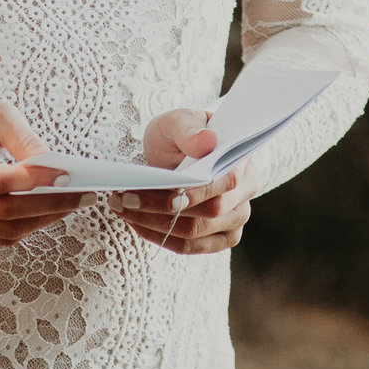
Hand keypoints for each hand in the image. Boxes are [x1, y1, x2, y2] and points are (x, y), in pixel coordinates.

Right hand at [0, 93, 85, 246]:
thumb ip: (25, 139)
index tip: (67, 176)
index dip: (32, 182)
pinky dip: (24, 228)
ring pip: (2, 230)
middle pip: (2, 211)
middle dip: (50, 205)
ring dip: (42, 220)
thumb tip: (54, 167)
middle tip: (84, 196)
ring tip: (72, 205)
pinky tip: (45, 213)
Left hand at [116, 106, 253, 256]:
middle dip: (162, 208)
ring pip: (196, 233)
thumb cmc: (182, 133)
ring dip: (155, 225)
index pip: (227, 183)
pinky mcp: (219, 237)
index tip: (167, 195)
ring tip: (123, 209)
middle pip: (210, 213)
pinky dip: (160, 238)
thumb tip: (207, 142)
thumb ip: (189, 130)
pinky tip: (136, 223)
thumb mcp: (179, 122)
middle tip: (124, 198)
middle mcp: (245, 192)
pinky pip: (190, 246)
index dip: (199, 192)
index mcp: (242, 160)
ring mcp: (235, 218)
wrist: (177, 151)